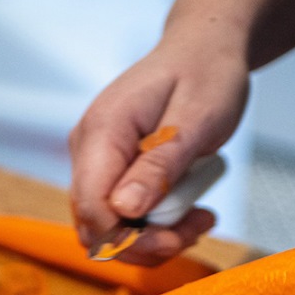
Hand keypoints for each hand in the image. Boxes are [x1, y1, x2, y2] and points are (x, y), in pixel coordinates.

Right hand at [68, 37, 249, 264]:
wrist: (204, 51)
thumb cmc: (206, 75)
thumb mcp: (195, 120)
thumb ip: (159, 164)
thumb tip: (124, 210)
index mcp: (103, 130)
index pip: (91, 207)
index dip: (128, 238)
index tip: (177, 237)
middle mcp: (89, 148)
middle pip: (95, 226)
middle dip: (146, 243)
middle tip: (196, 227)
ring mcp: (97, 161)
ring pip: (110, 228)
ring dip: (156, 238)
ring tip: (200, 219)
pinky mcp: (112, 171)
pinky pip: (124, 216)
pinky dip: (157, 226)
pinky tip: (189, 213)